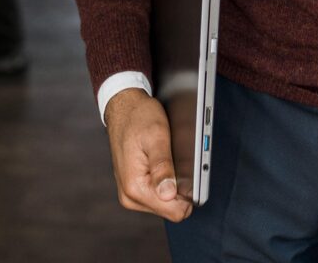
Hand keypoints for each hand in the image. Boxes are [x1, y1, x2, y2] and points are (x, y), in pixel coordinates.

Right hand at [104, 88, 192, 221]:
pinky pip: (160, 193)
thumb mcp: (157, 137)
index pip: (174, 210)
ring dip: (175, 182)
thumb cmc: (139, 117)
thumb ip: (163, 167)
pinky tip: (165, 160)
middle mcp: (130, 196)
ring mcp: (131, 194)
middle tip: (180, 159)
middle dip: (182, 187)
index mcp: (135, 187)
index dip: (189, 193)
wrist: (123, 108)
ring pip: (167, 202)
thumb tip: (169, 194)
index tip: (193, 172)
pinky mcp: (135, 187)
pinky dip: (168, 179)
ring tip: (170, 156)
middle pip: (172, 208)